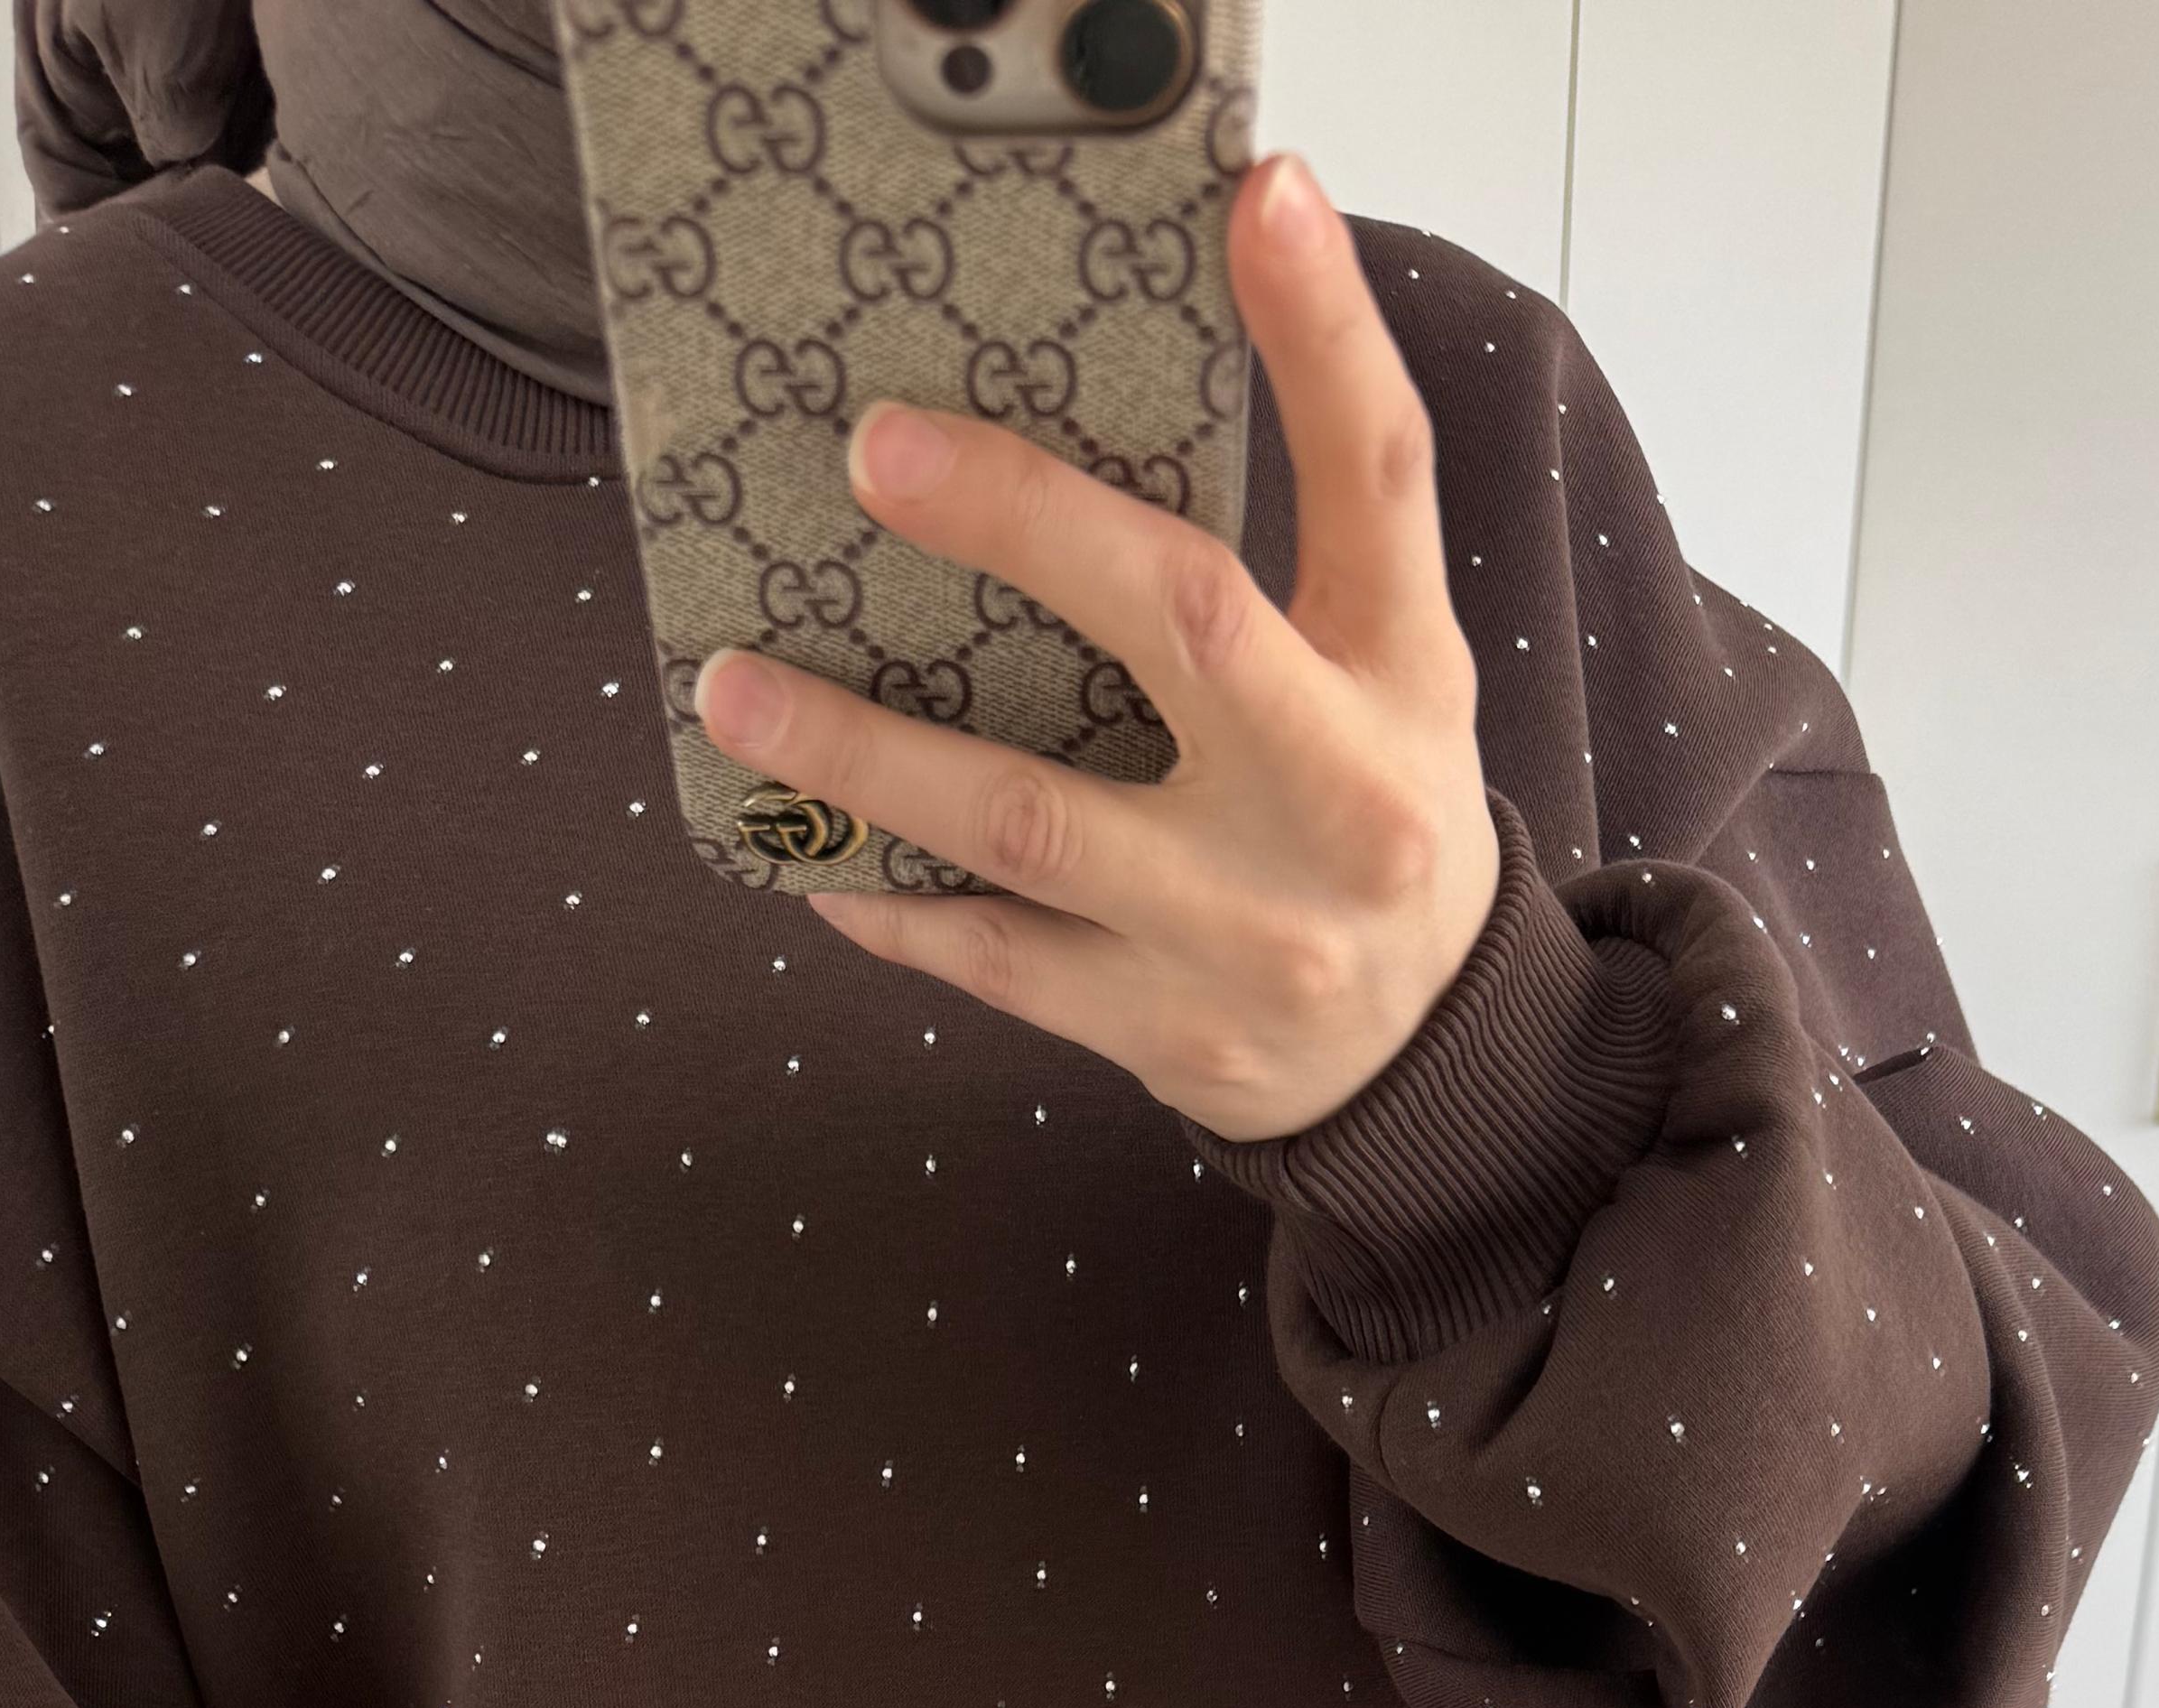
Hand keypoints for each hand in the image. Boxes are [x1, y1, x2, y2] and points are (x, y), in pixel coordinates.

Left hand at [693, 150, 1500, 1143]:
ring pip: (1033, 820)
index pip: (1379, 471)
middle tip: (874, 449)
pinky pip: (996, 959)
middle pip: (1183, 618)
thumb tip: (1160, 351)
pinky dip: (890, 902)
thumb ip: (1308, 526)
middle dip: (1024, 522)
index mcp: (1402, 671)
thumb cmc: (1365, 815)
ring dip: (866, 753)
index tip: (1261, 198)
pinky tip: (805, 850)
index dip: (1323, 331)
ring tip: (734, 691)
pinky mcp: (1168, 1031)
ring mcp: (1246, 925)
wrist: (1424, 1059)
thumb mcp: (1384, 663)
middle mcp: (1339, 794)